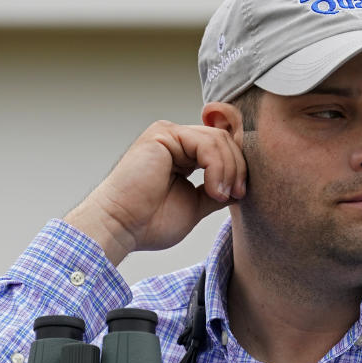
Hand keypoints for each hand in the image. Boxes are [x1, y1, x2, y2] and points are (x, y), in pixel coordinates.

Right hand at [64, 113, 246, 265]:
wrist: (120, 228)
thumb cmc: (149, 222)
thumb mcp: (196, 205)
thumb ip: (216, 190)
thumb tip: (240, 188)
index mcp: (182, 154)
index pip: (223, 148)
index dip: (238, 168)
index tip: (240, 195)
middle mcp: (175, 140)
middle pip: (224, 140)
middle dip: (237, 169)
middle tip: (236, 194)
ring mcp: (168, 134)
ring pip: (218, 140)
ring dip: (228, 170)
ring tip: (221, 195)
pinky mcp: (162, 135)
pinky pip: (205, 143)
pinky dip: (217, 167)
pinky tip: (212, 189)